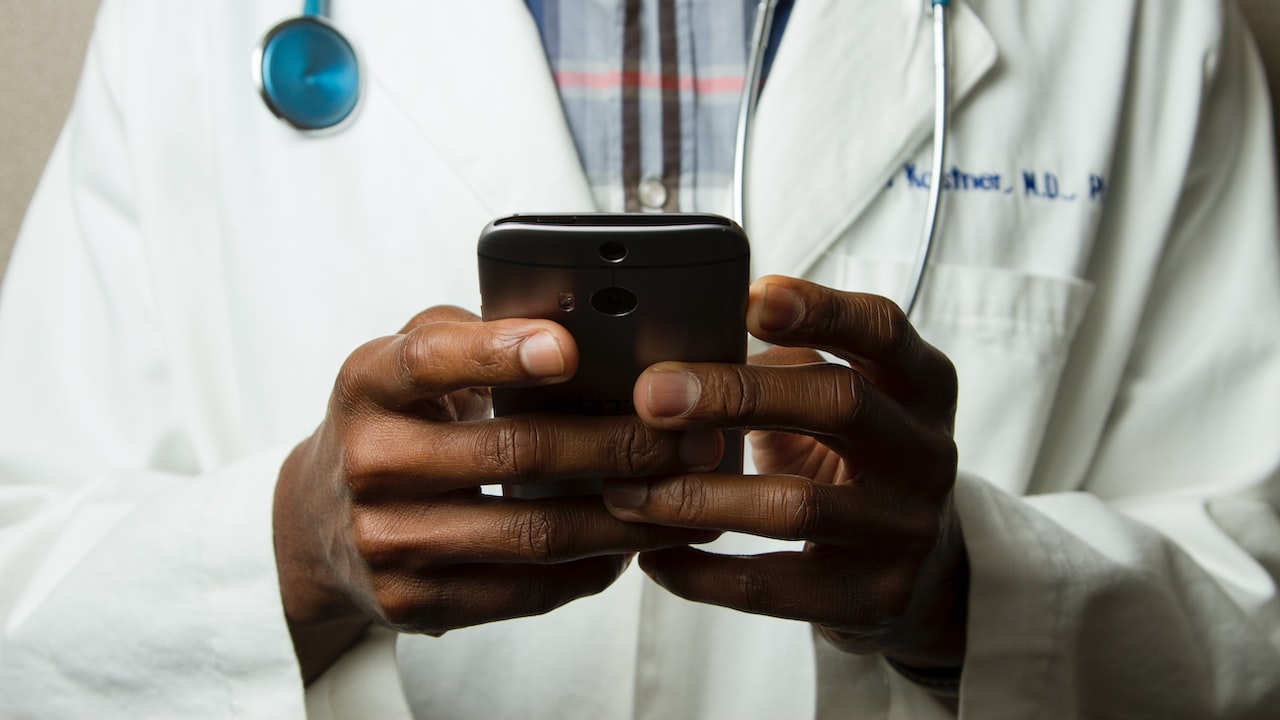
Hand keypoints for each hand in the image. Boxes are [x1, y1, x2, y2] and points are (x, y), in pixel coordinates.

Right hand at [273, 306, 720, 681]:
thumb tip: (579, 325)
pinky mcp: (412, 603)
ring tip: (687, 496)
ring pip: (534, 533)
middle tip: (692, 436)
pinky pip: (524, 590)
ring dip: (627, 517)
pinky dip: (590, 569)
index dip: (500, 353)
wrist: (314, 524)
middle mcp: (370, 462)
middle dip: (619, 444)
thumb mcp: (403, 363)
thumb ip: (472, 335)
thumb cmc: (389, 423)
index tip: (569, 348)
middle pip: (514, 453)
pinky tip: (631, 545)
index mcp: (368, 384)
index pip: (431, 360)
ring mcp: (389, 540)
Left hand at [601, 276, 966, 670]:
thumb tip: (671, 343)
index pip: (881, 329)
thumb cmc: (852, 458)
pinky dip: (702, 572)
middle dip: (736, 394)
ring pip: (796, 506)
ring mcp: (907, 529)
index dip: (820, 309)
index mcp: (920, 384)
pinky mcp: (875, 597)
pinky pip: (772, 588)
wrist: (920, 569)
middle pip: (840, 403)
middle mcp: (927, 452)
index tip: (749, 299)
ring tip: (626, 488)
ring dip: (696, 495)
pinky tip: (653, 555)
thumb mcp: (840, 398)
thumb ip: (781, 363)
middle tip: (651, 396)